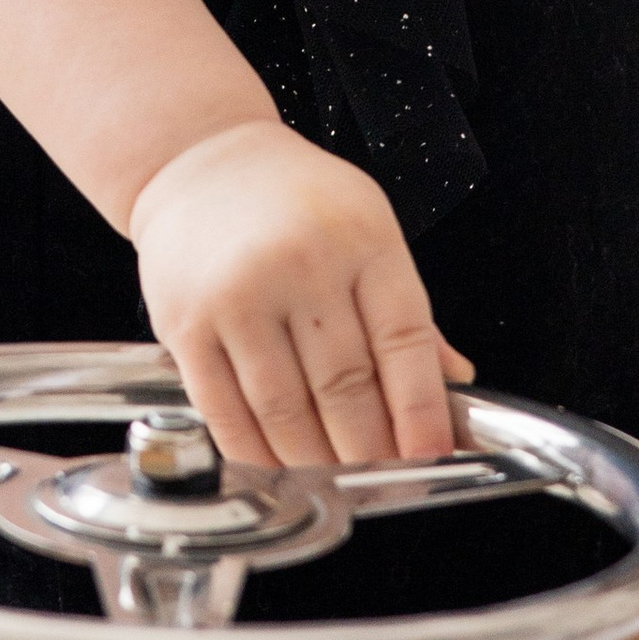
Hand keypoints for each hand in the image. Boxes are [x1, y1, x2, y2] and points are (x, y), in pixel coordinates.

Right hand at [130, 119, 472, 468]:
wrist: (198, 159)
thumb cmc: (290, 197)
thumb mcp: (366, 229)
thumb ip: (404, 311)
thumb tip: (453, 383)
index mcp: (361, 240)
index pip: (404, 342)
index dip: (422, 410)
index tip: (433, 454)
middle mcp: (300, 264)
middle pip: (347, 386)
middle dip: (371, 449)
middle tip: (385, 481)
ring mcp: (238, 296)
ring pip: (287, 410)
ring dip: (316, 461)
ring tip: (335, 480)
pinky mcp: (185, 325)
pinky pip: (226, 412)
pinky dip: (256, 453)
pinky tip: (277, 466)